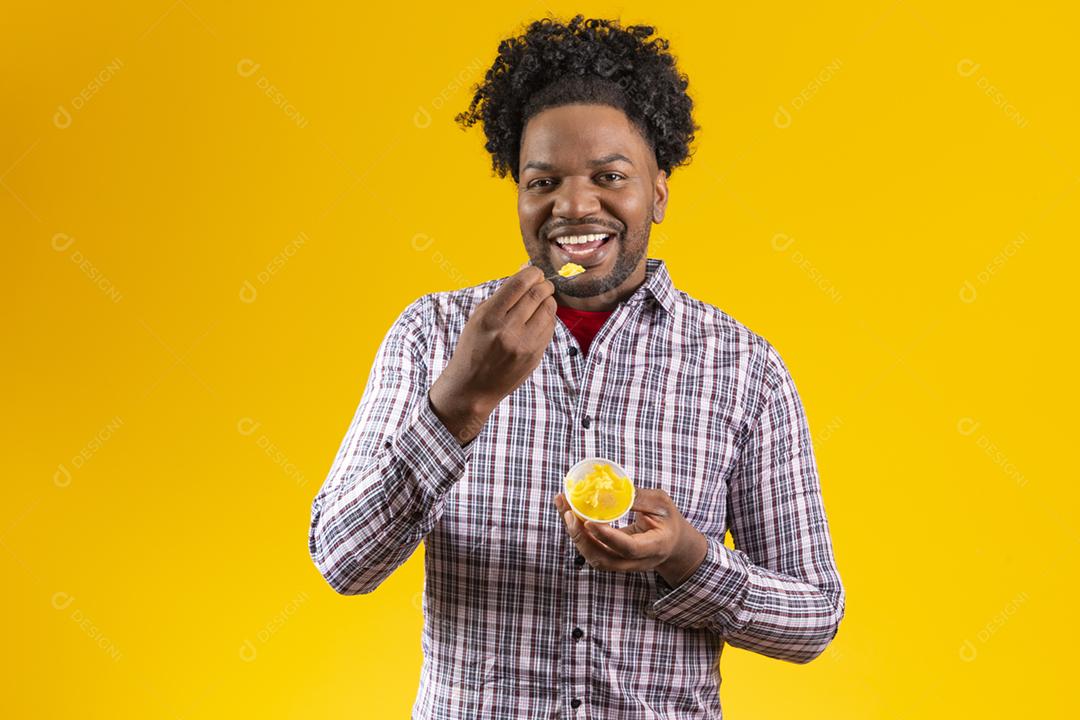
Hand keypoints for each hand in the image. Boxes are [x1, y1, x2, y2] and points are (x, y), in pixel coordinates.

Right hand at [430, 264, 556, 443]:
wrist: (473, 387)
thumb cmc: (473, 348)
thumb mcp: (478, 318)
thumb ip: (502, 296)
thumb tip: (524, 271)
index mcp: (489, 317)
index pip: (519, 285)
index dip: (531, 273)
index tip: (534, 271)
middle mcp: (508, 330)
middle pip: (537, 294)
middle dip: (544, 284)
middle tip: (542, 283)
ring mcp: (524, 345)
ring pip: (549, 309)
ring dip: (549, 299)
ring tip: (542, 299)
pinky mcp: (536, 355)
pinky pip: (550, 328)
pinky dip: (548, 317)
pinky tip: (540, 318)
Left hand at [554, 488, 707, 587]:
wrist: (672, 544)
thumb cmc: (668, 520)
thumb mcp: (662, 504)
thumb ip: (641, 498)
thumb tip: (613, 488)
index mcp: (654, 547)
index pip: (629, 548)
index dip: (607, 537)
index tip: (588, 521)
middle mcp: (637, 562)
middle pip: (604, 559)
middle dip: (581, 538)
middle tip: (568, 513)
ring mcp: (623, 564)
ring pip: (593, 557)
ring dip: (575, 534)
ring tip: (564, 508)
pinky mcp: (611, 559)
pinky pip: (591, 550)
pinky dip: (577, 533)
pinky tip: (568, 512)